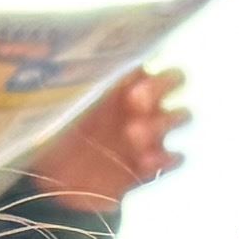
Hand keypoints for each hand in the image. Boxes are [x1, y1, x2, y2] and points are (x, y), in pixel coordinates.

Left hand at [25, 67, 186, 212]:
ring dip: (163, 122)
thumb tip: (67, 65)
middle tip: (136, 100)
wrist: (57, 183)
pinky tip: (143, 163)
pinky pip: (176, 157)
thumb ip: (73, 87)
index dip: (140, 61)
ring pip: (182, 115)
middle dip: (162, 85)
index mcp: (119, 80)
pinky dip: (164, 159)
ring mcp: (151, 132)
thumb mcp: (58, 106)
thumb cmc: (56, 134)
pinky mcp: (153, 166)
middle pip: (175, 77)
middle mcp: (142, 101)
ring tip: (133, 135)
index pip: (145, 56)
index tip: (123, 74)